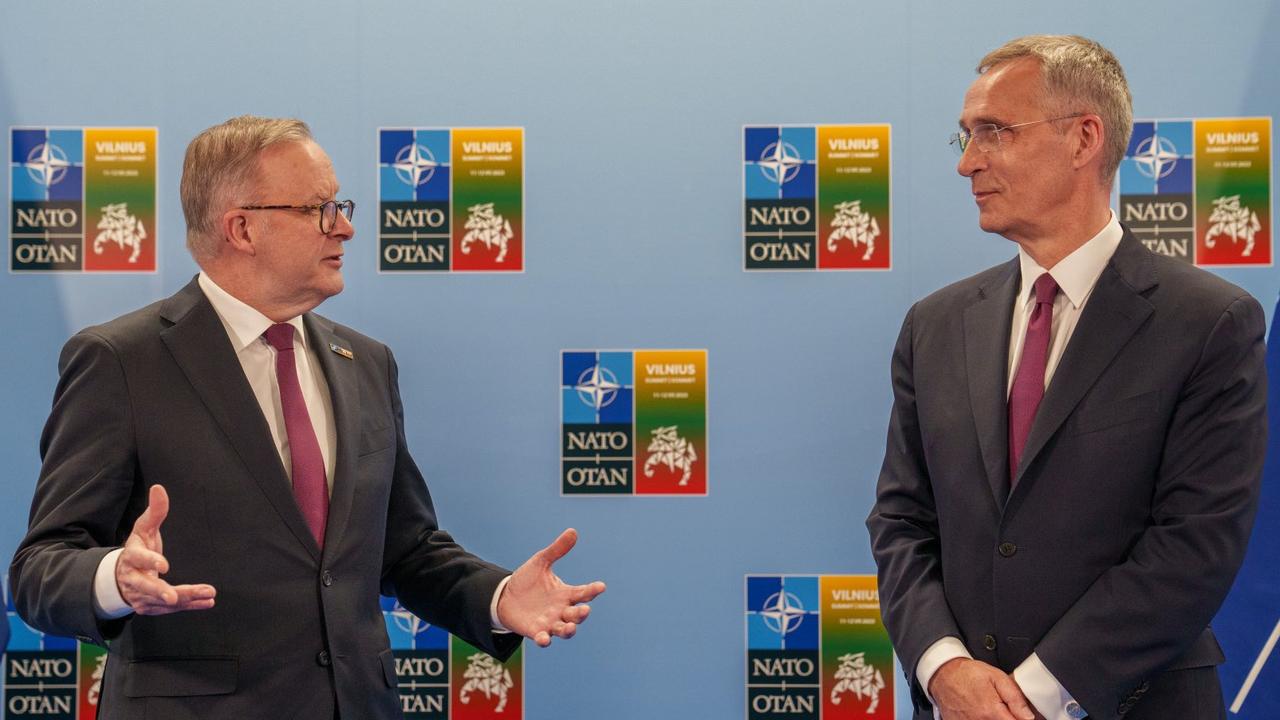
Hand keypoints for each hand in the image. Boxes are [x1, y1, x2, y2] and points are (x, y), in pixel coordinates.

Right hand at [114, 485, 216, 614]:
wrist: (120, 577)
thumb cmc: (137, 548)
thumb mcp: (143, 529)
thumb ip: (155, 511)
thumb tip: (159, 488)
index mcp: (130, 557)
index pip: (137, 558)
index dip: (150, 561)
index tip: (164, 565)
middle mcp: (133, 578)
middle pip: (145, 587)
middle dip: (159, 592)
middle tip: (173, 597)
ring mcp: (140, 595)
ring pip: (161, 601)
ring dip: (185, 599)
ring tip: (208, 595)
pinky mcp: (149, 606)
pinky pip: (170, 609)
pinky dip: (189, 605)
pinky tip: (207, 602)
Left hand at [495, 528, 605, 646]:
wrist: (505, 596)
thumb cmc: (527, 580)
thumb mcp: (541, 562)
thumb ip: (557, 550)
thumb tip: (573, 531)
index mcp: (565, 593)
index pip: (583, 592)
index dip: (593, 590)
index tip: (601, 586)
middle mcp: (561, 610)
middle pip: (576, 615)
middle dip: (581, 614)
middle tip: (584, 610)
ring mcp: (549, 622)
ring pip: (564, 630)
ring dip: (569, 630)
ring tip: (571, 628)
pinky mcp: (535, 631)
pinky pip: (543, 638)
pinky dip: (545, 640)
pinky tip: (544, 638)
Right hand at [929, 658, 1035, 719]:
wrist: (943, 674)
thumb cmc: (969, 674)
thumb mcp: (997, 677)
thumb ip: (1015, 698)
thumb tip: (1029, 717)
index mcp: (991, 712)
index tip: (1021, 715)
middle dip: (1007, 718)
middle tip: (1004, 710)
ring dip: (993, 719)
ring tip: (990, 711)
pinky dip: (981, 719)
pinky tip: (980, 713)